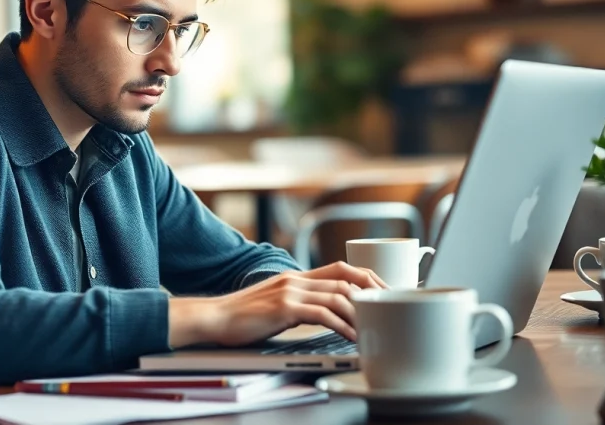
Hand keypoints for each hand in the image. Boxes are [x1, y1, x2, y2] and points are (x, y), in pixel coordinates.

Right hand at [169, 262, 385, 347]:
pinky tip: (351, 336)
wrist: (213, 318)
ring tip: (375, 327)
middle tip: (391, 307)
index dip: (367, 277)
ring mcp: (290, 291)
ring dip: (361, 312)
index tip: (384, 291)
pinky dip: (342, 326)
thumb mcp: (276, 302)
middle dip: (374, 291)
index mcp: (297, 277)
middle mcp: (296, 279)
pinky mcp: (284, 308)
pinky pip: (323, 314)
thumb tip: (323, 313)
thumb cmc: (243, 317)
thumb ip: (299, 302)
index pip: (341, 268)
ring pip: (339, 295)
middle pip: (347, 277)